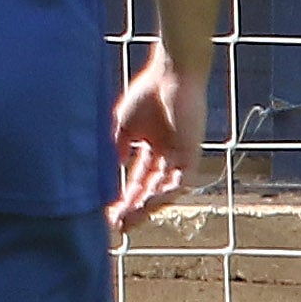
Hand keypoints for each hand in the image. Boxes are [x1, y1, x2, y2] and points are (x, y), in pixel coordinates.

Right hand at [110, 48, 205, 230]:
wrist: (170, 76)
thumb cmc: (147, 94)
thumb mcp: (122, 128)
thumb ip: (116, 150)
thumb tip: (108, 175)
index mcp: (152, 147)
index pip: (138, 180)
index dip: (124, 197)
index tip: (108, 214)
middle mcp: (167, 155)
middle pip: (151, 189)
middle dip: (134, 208)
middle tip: (118, 225)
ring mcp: (180, 156)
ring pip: (165, 190)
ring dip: (147, 206)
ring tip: (129, 218)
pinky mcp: (191, 153)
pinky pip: (180, 181)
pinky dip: (164, 193)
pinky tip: (147, 202)